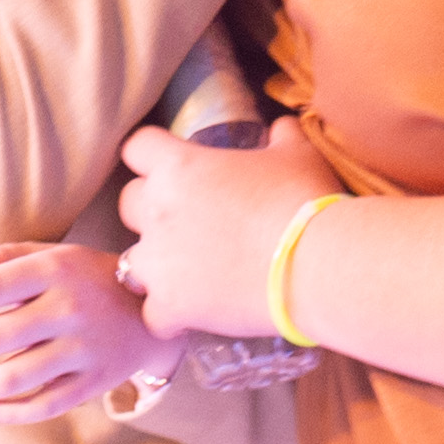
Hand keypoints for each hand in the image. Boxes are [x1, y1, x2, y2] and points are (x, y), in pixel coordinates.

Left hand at [0, 242, 179, 422]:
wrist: (156, 310)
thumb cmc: (88, 277)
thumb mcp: (52, 256)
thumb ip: (4, 258)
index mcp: (55, 270)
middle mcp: (69, 310)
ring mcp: (83, 351)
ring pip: (12, 379)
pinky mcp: (94, 383)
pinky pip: (42, 406)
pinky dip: (4, 413)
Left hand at [113, 119, 337, 340]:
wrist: (316, 263)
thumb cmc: (303, 200)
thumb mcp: (298, 153)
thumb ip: (280, 135)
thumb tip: (279, 127)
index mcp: (179, 167)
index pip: (137, 147)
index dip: (152, 155)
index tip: (171, 165)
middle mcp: (157, 211)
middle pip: (127, 202)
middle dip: (149, 210)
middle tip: (185, 220)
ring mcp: (159, 263)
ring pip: (131, 262)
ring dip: (154, 266)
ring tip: (186, 273)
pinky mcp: (171, 306)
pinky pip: (152, 315)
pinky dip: (170, 317)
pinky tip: (192, 316)